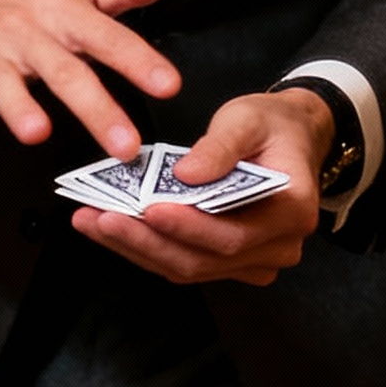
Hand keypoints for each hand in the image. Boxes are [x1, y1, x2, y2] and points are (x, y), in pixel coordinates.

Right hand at [0, 0, 182, 157]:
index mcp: (64, 13)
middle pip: (65, 73)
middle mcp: (27, 34)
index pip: (107, 37)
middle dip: (96, 109)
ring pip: (4, 85)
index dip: (139, 61)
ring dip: (18, 108)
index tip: (169, 86)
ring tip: (38, 134)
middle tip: (126, 146)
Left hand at [72, 88, 330, 285]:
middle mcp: (278, 248)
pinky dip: (145, 247)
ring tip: (93, 221)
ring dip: (137, 247)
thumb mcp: (249, 119)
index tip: (147, 209)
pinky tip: (109, 228)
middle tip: (101, 218)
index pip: (233, 234)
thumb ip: (220, 146)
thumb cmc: (272, 125)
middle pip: (204, 260)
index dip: (187, 228)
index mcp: (292, 212)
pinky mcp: (230, 262)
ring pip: (189, 267)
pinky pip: (185, 263)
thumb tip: (184, 174)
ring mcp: (255, 261)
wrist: (292, 137)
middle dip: (147, 241)